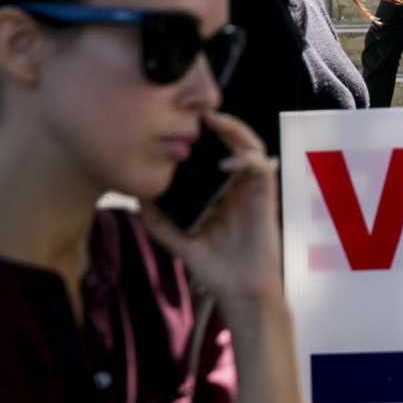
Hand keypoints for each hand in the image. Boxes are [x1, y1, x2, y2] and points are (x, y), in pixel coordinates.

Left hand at [138, 112, 285, 313]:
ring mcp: (253, 190)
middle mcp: (238, 186)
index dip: (204, 136)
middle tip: (199, 112)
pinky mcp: (266, 197)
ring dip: (236, 131)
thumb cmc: (214, 267)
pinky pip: (261, 168)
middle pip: (235, 142)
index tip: (181, 122)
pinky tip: (226, 164)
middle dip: (221, 124)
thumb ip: (159, 222)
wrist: (240, 290)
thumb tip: (136, 199)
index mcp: (220, 191)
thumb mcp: (178, 240)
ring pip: (252, 147)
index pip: (215, 153)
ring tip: (215, 122)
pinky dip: (246, 160)